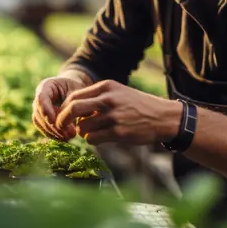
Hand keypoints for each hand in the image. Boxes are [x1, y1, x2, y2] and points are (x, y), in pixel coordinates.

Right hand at [32, 76, 86, 140]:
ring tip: (67, 138)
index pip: (41, 98)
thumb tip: (76, 116)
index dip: (46, 110)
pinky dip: (53, 134)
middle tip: (67, 134)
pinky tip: (64, 139)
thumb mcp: (78, 90)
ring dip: (53, 132)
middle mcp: (40, 97)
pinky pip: (44, 128)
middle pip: (39, 113)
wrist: (75, 88)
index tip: (53, 121)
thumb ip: (75, 101)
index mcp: (47, 86)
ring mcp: (39, 108)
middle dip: (52, 125)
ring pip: (40, 122)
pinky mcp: (42, 119)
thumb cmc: (77, 87)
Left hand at [54, 80, 182, 146]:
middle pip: (73, 109)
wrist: (163, 117)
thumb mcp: (119, 92)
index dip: (64, 108)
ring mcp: (113, 116)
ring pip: (82, 127)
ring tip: (93, 132)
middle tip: (63, 128)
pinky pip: (93, 139)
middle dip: (63, 120)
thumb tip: (72, 109)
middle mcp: (108, 100)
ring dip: (83, 133)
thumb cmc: (138, 105)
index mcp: (107, 87)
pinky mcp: (118, 132)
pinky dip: (93, 140)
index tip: (64, 117)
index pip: (74, 96)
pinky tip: (102, 137)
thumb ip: (98, 97)